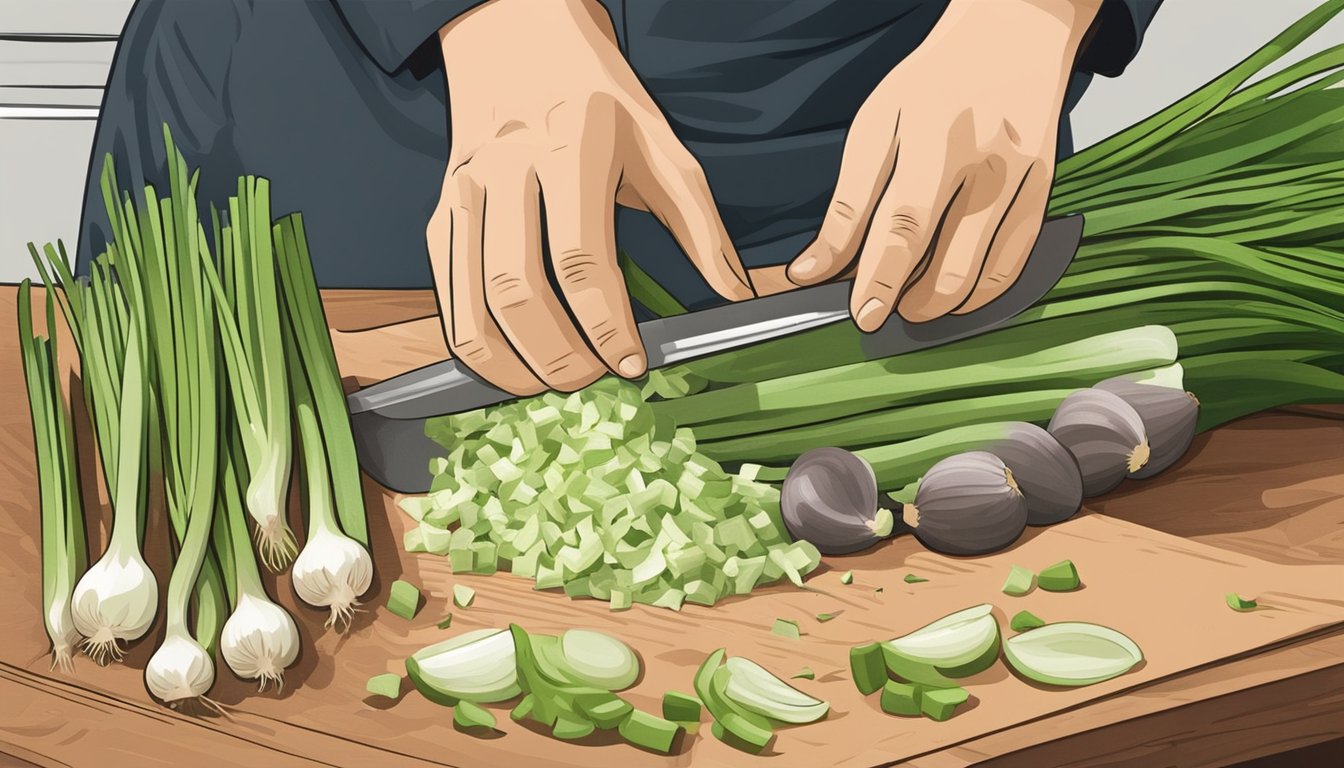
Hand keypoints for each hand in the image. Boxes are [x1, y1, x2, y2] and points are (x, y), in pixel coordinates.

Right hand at [429, 0, 753, 395]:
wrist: (516, 35)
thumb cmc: (597, 97)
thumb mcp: (661, 145)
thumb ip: (699, 224)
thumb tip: (734, 294)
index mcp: (570, 151)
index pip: (581, 260)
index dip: (606, 325)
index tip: (631, 364)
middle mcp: (506, 170)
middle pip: (517, 290)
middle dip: (556, 354)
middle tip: (590, 382)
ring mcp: (462, 191)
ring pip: (469, 301)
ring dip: (507, 362)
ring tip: (548, 385)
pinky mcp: (438, 209)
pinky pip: (445, 291)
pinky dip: (470, 340)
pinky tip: (506, 362)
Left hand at [786, 0, 1101, 329]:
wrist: (1013, 32)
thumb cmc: (936, 80)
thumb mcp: (875, 126)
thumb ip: (848, 202)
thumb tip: (813, 267)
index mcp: (937, 138)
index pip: (904, 227)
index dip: (880, 281)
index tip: (862, 316)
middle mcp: (987, 161)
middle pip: (949, 261)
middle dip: (912, 301)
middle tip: (884, 310)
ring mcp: (1022, 178)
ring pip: (984, 271)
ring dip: (945, 303)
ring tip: (914, 305)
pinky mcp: (1045, 187)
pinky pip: (1017, 259)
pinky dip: (985, 290)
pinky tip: (957, 296)